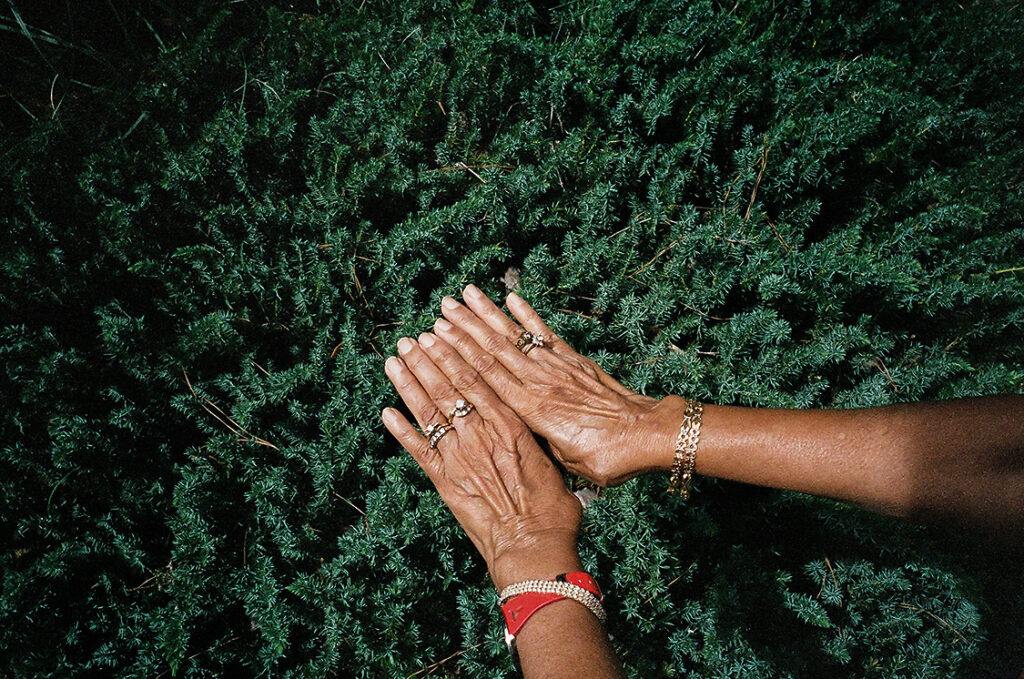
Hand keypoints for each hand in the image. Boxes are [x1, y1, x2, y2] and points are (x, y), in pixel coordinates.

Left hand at [382, 333, 582, 588]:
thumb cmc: (552, 511)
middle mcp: (480, 434)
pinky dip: (401, 429)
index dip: (455, 354)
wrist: (533, 547)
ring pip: (429, 411)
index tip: (442, 334)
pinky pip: (417, 450)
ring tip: (394, 360)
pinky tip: (386, 411)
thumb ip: (537, 445)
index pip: (476, 379)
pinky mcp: (444, 482)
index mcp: (510, 425)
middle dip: (427, 360)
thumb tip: (537, 436)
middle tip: (411, 339)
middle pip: (448, 388)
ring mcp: (459, 457)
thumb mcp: (552, 465)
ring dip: (410, 383)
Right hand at [428, 285, 686, 486]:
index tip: (434, 338)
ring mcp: (557, 367)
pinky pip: (545, 334)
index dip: (457, 356)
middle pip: (493, 350)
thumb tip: (514, 437)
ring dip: (487, 315)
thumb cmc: (609, 458)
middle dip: (463, 328)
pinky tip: (511, 297)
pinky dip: (527, 314)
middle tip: (439, 309)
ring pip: (514, 337)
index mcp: (532, 411)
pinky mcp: (575, 360)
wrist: (648, 435)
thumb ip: (537, 445)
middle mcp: (540, 383)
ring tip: (463, 294)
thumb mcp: (567, 465)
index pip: (486, 377)